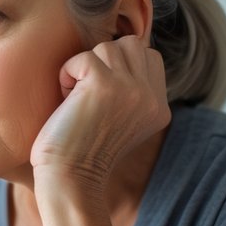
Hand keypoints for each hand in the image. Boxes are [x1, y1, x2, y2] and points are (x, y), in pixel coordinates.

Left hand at [30, 35, 170, 193]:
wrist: (69, 179)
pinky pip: (83, 58)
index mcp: (160, 108)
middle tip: (87, 94)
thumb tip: (121, 50)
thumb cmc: (83, 151)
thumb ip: (132, 92)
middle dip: (103, 62)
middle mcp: (151, 98)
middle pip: (130, 45)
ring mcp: (131, 90)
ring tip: (76, 98)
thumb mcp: (123, 122)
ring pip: (107, 47)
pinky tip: (66, 100)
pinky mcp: (104, 85)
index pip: (149, 56)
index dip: (120, 65)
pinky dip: (67, 74)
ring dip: (84, 67)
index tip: (101, 95)